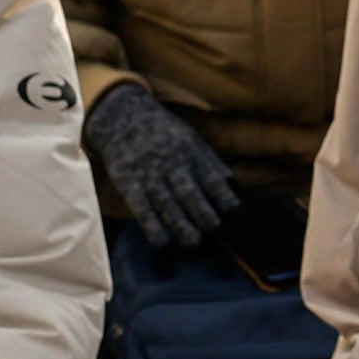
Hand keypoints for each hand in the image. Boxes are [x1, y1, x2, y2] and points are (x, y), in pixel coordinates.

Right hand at [83, 80, 239, 245]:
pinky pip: (140, 207)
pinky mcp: (127, 182)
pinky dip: (151, 226)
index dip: (225, 198)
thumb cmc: (165, 133)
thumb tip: (235, 188)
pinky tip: (162, 242)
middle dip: (204, 215)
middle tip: (216, 232)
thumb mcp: (192, 140)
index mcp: (190, 153)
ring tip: (193, 242)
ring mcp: (147, 173)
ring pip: (166, 203)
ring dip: (181, 225)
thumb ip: (212, 163)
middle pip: (189, 193)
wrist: (122, 116)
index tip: (236, 215)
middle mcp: (170, 163)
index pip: (212, 179)